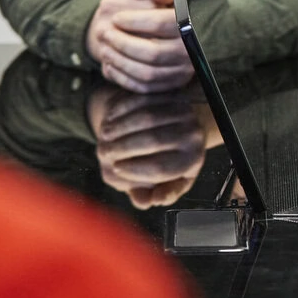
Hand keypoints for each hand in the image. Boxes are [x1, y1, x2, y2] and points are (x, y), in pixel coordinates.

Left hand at [86, 0, 192, 92]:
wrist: (142, 25)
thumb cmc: (140, 3)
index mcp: (187, 20)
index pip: (166, 23)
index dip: (138, 22)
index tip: (117, 19)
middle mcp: (190, 48)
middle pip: (154, 53)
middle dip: (123, 44)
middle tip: (104, 34)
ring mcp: (181, 69)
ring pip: (147, 73)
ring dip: (120, 61)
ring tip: (104, 47)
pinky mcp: (170, 84)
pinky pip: (144, 87)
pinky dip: (122, 78)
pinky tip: (110, 65)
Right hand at [88, 85, 217, 208]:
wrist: (180, 127)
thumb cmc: (171, 159)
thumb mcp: (169, 180)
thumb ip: (156, 194)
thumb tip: (147, 202)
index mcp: (192, 160)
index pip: (160, 168)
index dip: (134, 170)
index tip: (116, 169)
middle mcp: (193, 135)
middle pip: (152, 141)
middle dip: (122, 148)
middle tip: (104, 152)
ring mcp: (185, 112)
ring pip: (145, 118)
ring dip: (119, 128)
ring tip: (104, 137)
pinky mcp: (172, 95)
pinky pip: (143, 101)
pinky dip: (122, 111)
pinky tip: (110, 120)